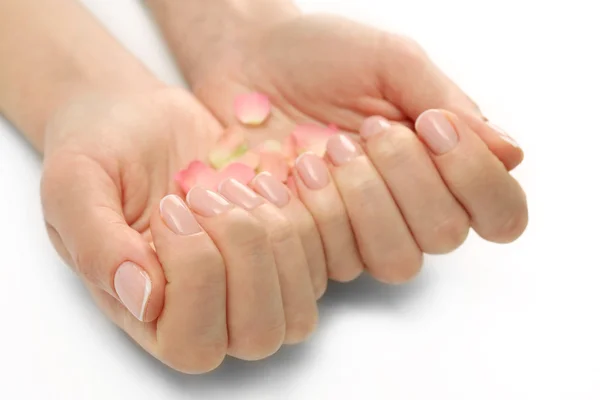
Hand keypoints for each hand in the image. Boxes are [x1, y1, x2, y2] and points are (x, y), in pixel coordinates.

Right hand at [41, 87, 318, 372]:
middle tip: (209, 193)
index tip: (171, 206)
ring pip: (301, 306)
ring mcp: (254, 286)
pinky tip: (269, 174)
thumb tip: (141, 298)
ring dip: (280, 235)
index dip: (196, 274)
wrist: (138, 118)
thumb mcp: (73, 186)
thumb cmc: (99, 151)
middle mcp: (208, 312)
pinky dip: (311, 213)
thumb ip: (94, 243)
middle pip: (259, 333)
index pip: (194, 343)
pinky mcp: (285, 253)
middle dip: (245, 253)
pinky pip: (327, 259)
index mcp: (151, 314)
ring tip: (240, 183)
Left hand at [152, 8, 527, 282]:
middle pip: (446, 236)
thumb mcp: (390, 62)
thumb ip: (446, 103)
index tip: (432, 127)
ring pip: (396, 260)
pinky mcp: (313, 243)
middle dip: (409, 179)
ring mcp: (359, 231)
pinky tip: (291, 170)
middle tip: (368, 130)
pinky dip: (318, 213)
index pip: (499, 210)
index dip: (476, 179)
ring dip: (365, 201)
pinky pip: (335, 259)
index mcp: (439, 162)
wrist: (244, 62)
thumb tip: (509, 152)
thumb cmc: (319, 55)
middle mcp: (407, 206)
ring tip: (327, 150)